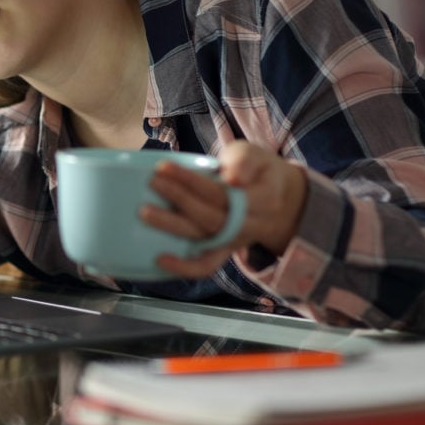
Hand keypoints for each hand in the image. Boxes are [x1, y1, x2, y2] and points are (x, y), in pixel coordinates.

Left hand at [140, 141, 307, 278]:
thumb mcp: (256, 156)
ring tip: (144, 212)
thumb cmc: (259, 172)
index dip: (192, 181)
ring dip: (172, 226)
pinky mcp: (223, 250)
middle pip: (211, 217)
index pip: (223, 192)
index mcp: (264, 199)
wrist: (279, 201)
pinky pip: (206, 266)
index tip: (163, 166)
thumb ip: (245, 162)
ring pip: (204, 239)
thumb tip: (232, 179)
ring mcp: (235, 240)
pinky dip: (184, 267)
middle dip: (178, 198)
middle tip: (152, 182)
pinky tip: (159, 259)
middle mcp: (250, 225)